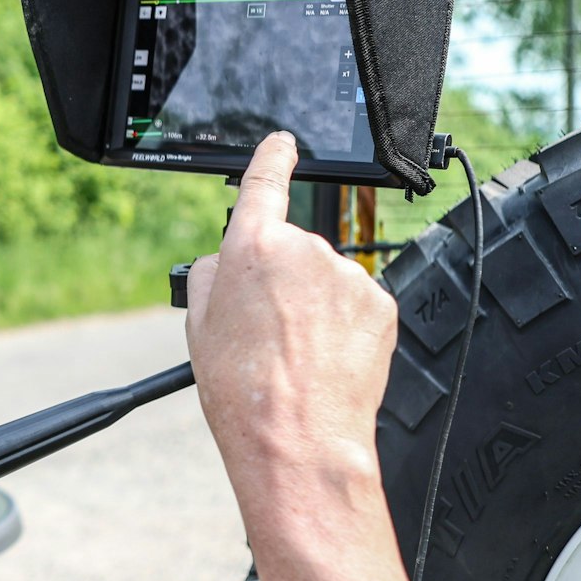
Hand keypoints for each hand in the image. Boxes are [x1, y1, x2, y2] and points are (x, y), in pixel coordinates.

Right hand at [185, 131, 398, 516]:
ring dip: (313, 305)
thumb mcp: (199, 324)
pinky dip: (342, 324)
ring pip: (325, 279)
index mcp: (252, 248)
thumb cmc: (243, 389)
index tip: (282, 144)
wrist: (298, 436)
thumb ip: (212, 275)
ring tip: (296, 354)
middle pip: (291, 250)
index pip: (264, 183)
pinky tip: (325, 357)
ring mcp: (348, 276)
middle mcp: (305, 250)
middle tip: (265, 331)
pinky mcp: (381, 304)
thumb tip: (227, 261)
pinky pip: (355, 303)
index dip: (272, 158)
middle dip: (280, 280)